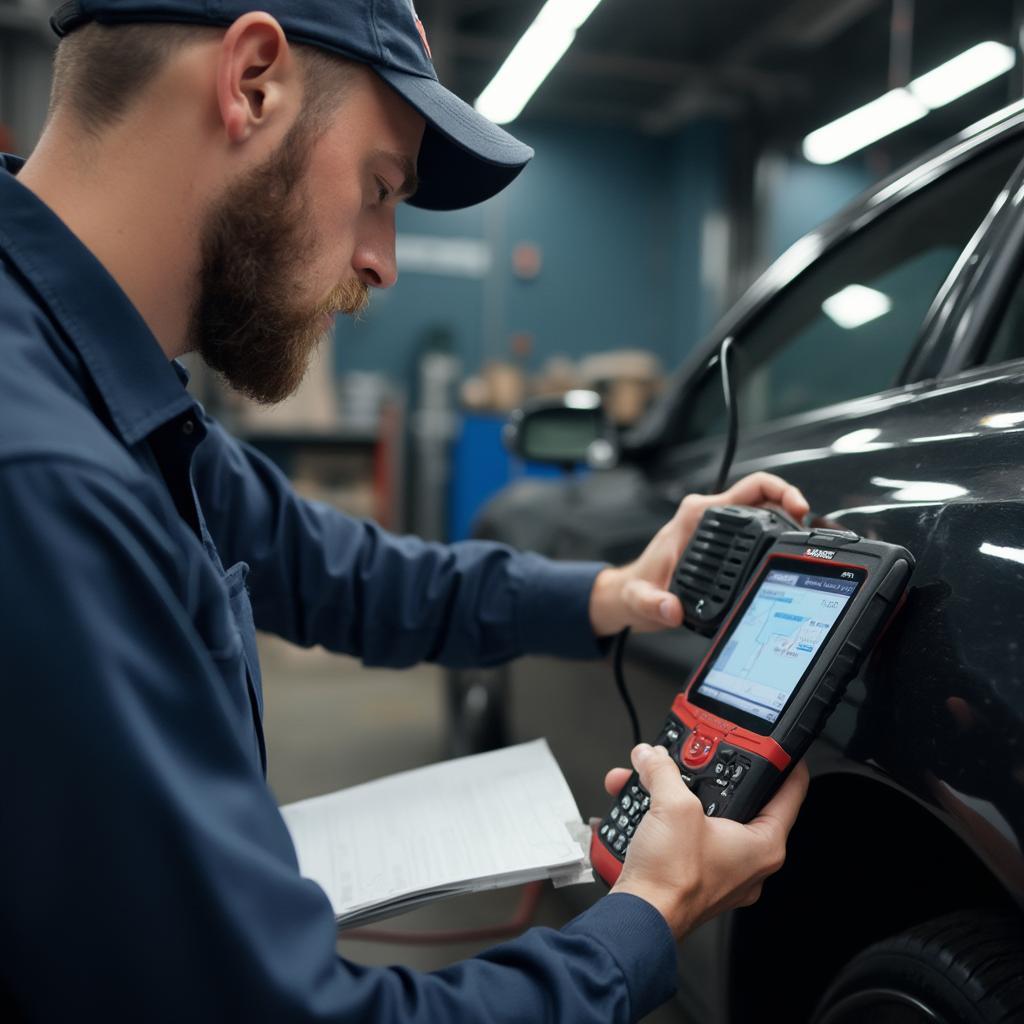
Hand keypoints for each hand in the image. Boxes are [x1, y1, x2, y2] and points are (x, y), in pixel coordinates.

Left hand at [589, 472, 808, 635]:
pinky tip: (785, 552)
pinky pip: (755, 529)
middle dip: (790, 504)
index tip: (797, 507)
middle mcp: (707, 514)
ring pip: (762, 511)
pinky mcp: (720, 542)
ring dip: (785, 520)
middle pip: (762, 496)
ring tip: (803, 540)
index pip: (749, 488)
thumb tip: (671, 608)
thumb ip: (653, 604)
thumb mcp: (642, 599)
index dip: (779, 492)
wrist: (631, 593)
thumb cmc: (638, 585)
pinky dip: (775, 535)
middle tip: (808, 525)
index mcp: (695, 515)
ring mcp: (715, 526)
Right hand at [606, 744, 808, 938]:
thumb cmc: (672, 881)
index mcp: (764, 845)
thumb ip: (663, 771)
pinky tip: (638, 802)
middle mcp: (748, 861)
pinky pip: (682, 834)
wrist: (639, 916)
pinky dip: (661, 816)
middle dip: (710, 773)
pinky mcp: (693, 874)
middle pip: (739, 800)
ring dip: (673, 793)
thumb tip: (653, 756)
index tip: (781, 745)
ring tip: (654, 776)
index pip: (791, 792)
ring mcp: (721, 870)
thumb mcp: (674, 805)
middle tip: (701, 754)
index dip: (786, 762)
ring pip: (703, 816)